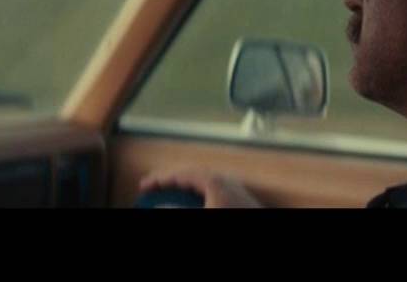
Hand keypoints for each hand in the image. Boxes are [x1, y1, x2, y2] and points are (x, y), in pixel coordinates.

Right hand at [139, 167, 263, 207]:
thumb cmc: (229, 212)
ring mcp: (233, 186)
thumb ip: (179, 209)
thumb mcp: (201, 214)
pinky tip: (191, 200)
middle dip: (169, 180)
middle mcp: (224, 178)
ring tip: (167, 193)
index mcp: (213, 180)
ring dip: (182, 186)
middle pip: (190, 173)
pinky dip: (195, 192)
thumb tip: (161, 205)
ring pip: (201, 180)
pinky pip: (211, 188)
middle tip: (151, 187)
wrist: (263, 232)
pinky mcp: (239, 196)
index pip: (179, 174)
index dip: (159, 179)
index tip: (144, 185)